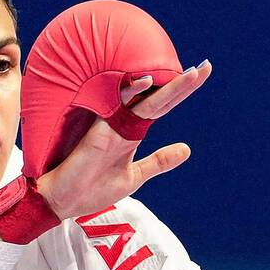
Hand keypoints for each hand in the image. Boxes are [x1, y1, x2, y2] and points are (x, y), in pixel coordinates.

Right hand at [36, 61, 212, 221]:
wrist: (63, 201)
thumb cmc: (94, 188)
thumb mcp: (135, 176)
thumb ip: (159, 161)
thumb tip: (187, 149)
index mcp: (134, 132)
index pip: (163, 106)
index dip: (181, 92)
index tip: (201, 75)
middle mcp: (125, 123)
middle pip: (158, 98)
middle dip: (182, 85)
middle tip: (206, 68)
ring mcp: (112, 125)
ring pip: (143, 99)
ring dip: (166, 87)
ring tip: (191, 74)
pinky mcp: (98, 131)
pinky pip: (115, 106)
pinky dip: (130, 93)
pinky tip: (147, 81)